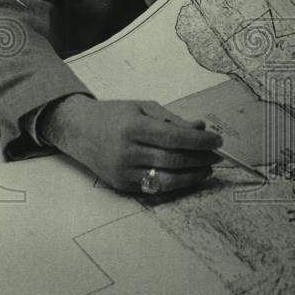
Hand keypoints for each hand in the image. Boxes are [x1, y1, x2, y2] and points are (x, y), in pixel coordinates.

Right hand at [38, 94, 222, 193]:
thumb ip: (172, 119)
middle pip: (173, 160)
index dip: (199, 141)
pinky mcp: (122, 185)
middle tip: (216, 155)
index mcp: (133, 127)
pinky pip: (155, 188)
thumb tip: (200, 128)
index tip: (216, 140)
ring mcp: (124, 171)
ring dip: (193, 175)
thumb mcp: (143, 107)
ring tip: (207, 168)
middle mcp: (127, 151)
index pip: (174, 138)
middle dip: (200, 159)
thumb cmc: (114, 115)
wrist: (78, 130)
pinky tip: (188, 176)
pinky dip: (176, 184)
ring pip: (167, 179)